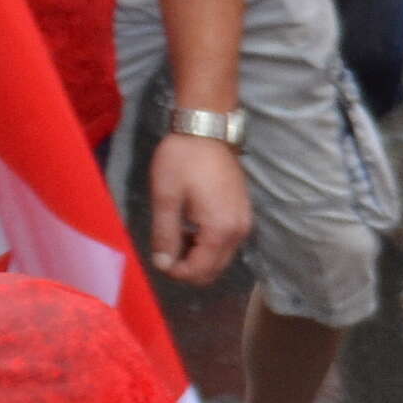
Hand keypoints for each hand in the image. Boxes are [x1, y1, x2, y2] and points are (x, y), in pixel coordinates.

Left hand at [147, 128, 253, 284]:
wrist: (207, 129)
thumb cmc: (182, 160)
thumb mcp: (166, 197)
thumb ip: (164, 234)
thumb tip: (162, 264)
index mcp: (219, 229)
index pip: (199, 270)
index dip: (175, 272)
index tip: (158, 259)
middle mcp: (238, 232)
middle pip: (214, 270)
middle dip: (188, 268)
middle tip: (165, 250)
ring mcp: (244, 222)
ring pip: (221, 259)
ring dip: (198, 257)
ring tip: (176, 235)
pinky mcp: (244, 214)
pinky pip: (227, 244)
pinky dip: (208, 245)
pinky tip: (191, 226)